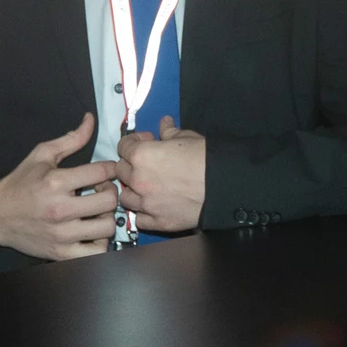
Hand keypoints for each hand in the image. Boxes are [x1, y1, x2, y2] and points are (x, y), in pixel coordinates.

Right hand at [0, 113, 117, 260]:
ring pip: (107, 227)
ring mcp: (61, 235)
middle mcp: (60, 209)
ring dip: (107, 217)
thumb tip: (91, 119)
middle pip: (110, 200)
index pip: (101, 172)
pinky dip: (100, 243)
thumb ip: (70, 139)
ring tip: (96, 211)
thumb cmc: (19, 183)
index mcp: (56, 182)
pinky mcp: (61, 253)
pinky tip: (92, 232)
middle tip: (100, 190)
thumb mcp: (41, 155)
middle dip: (110, 192)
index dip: (110, 168)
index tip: (106, 170)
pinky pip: (96, 253)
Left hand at [117, 116, 204, 232]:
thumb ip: (170, 132)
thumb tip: (165, 125)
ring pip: (126, 196)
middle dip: (130, 165)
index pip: (123, 147)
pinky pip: (139, 219)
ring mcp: (147, 203)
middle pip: (121, 171)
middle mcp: (139, 180)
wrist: (226, 186)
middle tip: (146, 163)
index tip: (144, 141)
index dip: (133, 142)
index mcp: (142, 155)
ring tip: (147, 186)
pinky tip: (152, 205)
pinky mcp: (159, 221)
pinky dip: (143, 212)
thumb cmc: (208, 160)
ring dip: (133, 190)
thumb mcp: (188, 137)